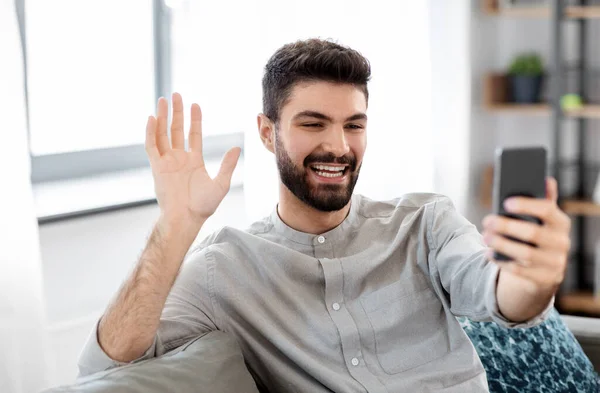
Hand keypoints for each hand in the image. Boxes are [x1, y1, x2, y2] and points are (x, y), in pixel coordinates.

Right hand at [145, 93, 240, 224]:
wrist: (186, 218)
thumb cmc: (203, 206)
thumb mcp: (221, 183)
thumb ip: (227, 165)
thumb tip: (237, 148)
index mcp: (193, 161)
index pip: (193, 135)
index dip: (194, 120)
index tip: (195, 105)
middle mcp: (179, 159)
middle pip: (176, 130)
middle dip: (176, 113)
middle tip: (176, 95)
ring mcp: (167, 162)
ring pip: (162, 134)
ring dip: (162, 117)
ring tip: (163, 100)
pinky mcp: (157, 167)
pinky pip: (152, 147)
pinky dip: (151, 133)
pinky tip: (153, 119)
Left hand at [481, 177, 570, 293]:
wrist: (544, 270)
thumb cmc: (537, 236)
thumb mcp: (542, 220)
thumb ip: (543, 200)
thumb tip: (547, 178)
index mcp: (561, 223)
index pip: (547, 210)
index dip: (527, 205)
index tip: (505, 202)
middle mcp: (562, 243)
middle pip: (533, 232)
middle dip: (506, 226)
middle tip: (486, 220)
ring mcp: (555, 263)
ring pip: (525, 253)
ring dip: (501, 244)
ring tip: (485, 237)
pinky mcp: (544, 279)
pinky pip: (520, 271)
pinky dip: (501, 262)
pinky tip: (488, 253)